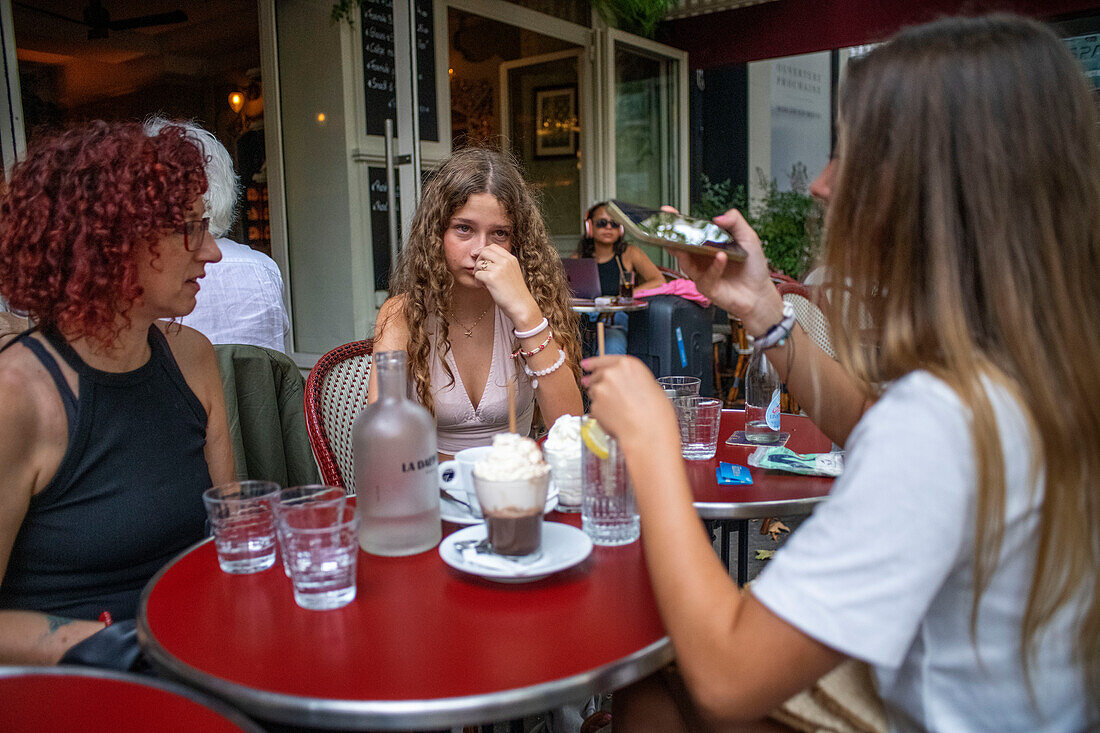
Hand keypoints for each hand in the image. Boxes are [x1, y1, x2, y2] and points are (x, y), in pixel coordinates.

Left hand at [473, 243, 540, 329]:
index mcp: (511, 259)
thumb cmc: (515, 293)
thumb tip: (484, 260)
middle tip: (481, 272)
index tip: (483, 263)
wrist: (521, 306)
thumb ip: (502, 265)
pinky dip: (477, 281)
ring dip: (477, 272)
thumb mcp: (512, 273)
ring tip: (483, 282)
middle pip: (484, 251)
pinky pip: (477, 274)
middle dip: (479, 261)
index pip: (493, 246)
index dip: (485, 254)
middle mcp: (506, 261)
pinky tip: (483, 287)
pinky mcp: (492, 278)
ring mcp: (499, 268)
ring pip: (479, 263)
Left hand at [581, 355, 679, 450]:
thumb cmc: (655, 412)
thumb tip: (625, 382)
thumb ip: (632, 378)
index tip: (587, 365)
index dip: (593, 363)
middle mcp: (611, 374)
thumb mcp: (650, 385)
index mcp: (628, 365)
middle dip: (595, 381)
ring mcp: (601, 389)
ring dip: (600, 398)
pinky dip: (601, 413)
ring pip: (593, 391)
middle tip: (602, 391)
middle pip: (596, 375)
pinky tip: (614, 418)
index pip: (604, 359)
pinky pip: (595, 408)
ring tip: (617, 409)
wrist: (648, 432)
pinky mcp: (594, 406)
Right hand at [666, 207, 783, 335]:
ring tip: (691, 241)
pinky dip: (714, 266)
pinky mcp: (706, 287)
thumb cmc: (753, 268)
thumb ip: (735, 221)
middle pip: (680, 246)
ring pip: (685, 261)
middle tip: (669, 228)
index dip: (677, 222)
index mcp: (708, 245)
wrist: (759, 293)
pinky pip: (705, 275)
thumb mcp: (748, 237)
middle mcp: (701, 258)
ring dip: (686, 250)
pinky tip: (721, 257)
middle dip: (671, 236)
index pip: (690, 231)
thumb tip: (717, 217)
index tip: (667, 212)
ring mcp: (701, 273)